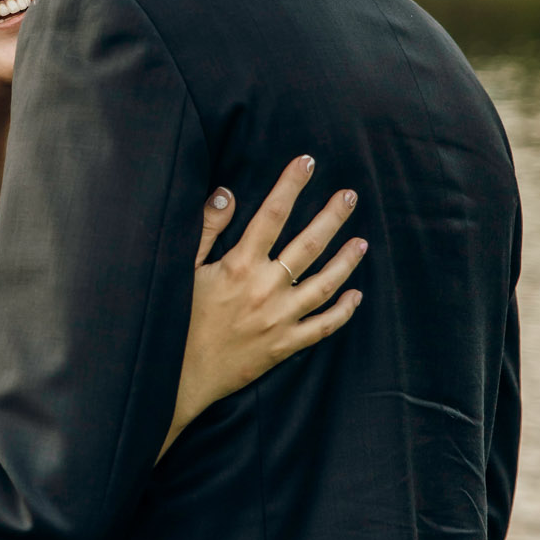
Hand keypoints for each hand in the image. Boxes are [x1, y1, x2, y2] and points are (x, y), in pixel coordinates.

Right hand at [164, 155, 366, 452]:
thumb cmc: (177, 319)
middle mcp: (266, 289)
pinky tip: (356, 296)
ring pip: (324, 284)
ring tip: (361, 242)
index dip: (291, 185)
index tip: (307, 162)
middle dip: (331, 216)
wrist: (180, 377)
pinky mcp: (285, 345)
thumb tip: (226, 193)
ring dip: (346, 261)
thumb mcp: (184, 270)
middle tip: (350, 195)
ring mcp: (280, 319)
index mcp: (240, 265)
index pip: (272, 215)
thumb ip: (206, 230)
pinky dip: (343, 312)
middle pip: (309, 245)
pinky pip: (322, 327)